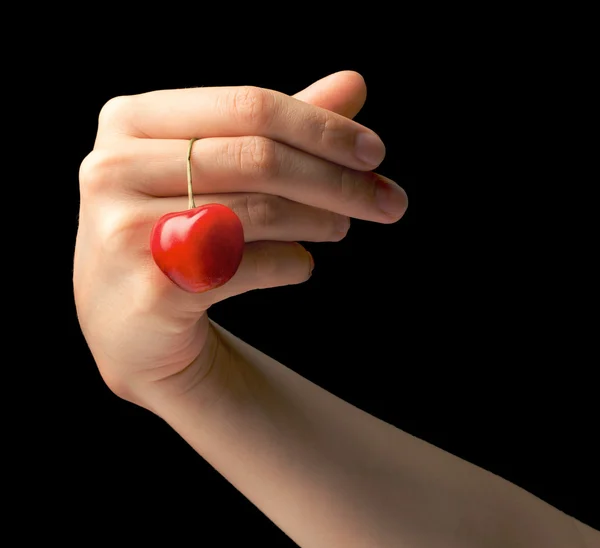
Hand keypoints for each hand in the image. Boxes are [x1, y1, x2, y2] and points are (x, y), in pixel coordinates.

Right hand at [73, 71, 407, 408]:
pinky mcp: (150, 288)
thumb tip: (355, 83)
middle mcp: (113, 168)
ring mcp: (124, 230)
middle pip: (259, 157)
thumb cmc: (176, 228)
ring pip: (258, 211)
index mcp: (130, 121)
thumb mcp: (218, 169)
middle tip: (389, 201)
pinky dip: (292, 263)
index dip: (322, 127)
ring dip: (321, 220)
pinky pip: (248, 266)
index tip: (375, 153)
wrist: (130, 322)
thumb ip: (282, 128)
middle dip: (338, 181)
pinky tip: (300, 264)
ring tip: (341, 226)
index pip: (249, 106)